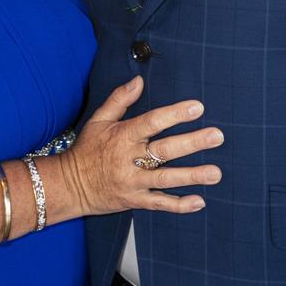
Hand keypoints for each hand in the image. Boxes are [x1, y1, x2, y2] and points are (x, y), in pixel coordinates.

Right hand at [59, 76, 222, 215]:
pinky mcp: (134, 201)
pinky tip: (199, 201)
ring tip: (215, 172)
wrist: (69, 185)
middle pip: (164, 150)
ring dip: (192, 176)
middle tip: (216, 136)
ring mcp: (133, 182)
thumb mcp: (99, 119)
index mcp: (122, 136)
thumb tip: (138, 80)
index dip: (174, 114)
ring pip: (166, 179)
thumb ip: (119, 99)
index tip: (197, 107)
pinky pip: (159, 204)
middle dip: (192, 143)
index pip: (152, 122)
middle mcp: (129, 159)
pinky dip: (179, 205)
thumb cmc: (87, 149)